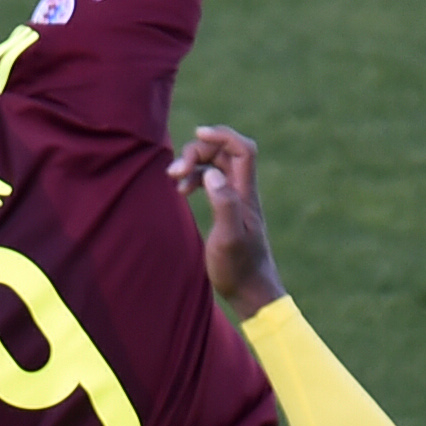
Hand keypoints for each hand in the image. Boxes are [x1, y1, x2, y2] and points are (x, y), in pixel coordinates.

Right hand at [168, 126, 286, 320]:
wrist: (251, 291)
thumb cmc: (238, 269)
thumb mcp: (228, 238)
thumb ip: (223, 204)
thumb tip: (211, 173)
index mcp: (245, 194)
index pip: (242, 150)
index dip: (222, 135)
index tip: (197, 134)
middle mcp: (243, 192)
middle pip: (225, 153)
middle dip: (199, 152)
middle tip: (174, 172)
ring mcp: (236, 201)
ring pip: (216, 166)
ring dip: (194, 166)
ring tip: (173, 180)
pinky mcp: (228, 211)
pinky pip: (212, 181)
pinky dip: (196, 178)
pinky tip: (182, 190)